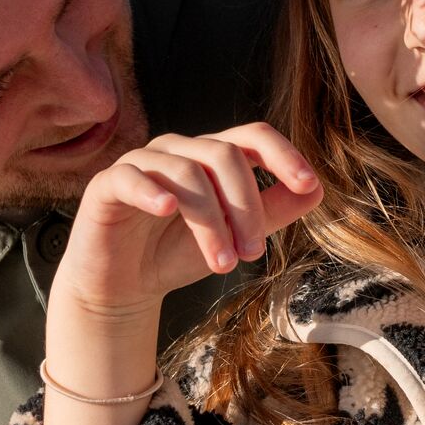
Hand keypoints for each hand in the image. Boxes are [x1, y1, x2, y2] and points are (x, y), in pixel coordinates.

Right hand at [39, 125, 319, 424]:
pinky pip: (130, 176)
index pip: (252, 136)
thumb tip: (317, 189)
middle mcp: (178, 150)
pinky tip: (167, 209)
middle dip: (246, 206)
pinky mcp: (107, 185)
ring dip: (212, 221)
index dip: (283, 154)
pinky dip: (151, 190)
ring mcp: (141, 163)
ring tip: (223, 265)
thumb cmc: (178, 254)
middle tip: (254, 254)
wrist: (122, 288)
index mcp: (211, 155)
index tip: (307, 185)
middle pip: (224, 155)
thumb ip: (273, 210)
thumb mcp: (235, 235)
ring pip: (186, 173)